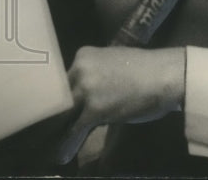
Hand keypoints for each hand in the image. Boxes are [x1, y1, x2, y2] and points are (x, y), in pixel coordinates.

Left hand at [56, 46, 184, 163]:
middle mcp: (80, 69)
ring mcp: (86, 88)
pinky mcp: (95, 108)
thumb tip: (88, 94)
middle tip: (43, 126)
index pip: (64, 79)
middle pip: (60, 94)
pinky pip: (76, 127)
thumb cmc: (144, 70)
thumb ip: (96, 75)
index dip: (60, 96)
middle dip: (53, 111)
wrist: (164, 75)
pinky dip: (68, 140)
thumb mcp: (112, 62)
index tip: (53, 108)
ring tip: (47, 140)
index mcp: (83, 56)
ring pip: (65, 112)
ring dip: (58, 128)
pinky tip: (61, 151)